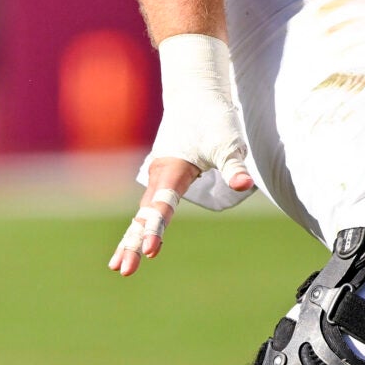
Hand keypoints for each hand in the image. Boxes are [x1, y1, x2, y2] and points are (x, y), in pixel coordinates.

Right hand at [108, 34, 256, 275]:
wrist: (195, 93)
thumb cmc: (212, 117)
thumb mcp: (227, 142)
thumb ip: (233, 166)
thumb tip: (244, 185)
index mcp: (171, 169)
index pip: (161, 206)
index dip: (157, 228)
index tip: (151, 250)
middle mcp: (159, 175)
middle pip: (143, 216)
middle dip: (133, 243)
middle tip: (124, 271)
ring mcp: (157, 177)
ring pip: (141, 214)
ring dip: (131, 239)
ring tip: (119, 267)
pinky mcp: (163, 178)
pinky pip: (148, 208)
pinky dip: (139, 227)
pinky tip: (134, 245)